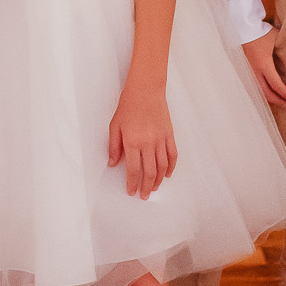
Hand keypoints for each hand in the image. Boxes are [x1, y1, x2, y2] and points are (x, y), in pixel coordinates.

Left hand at [108, 82, 176, 197]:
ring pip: (162, 166)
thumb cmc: (128, 106)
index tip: (131, 191)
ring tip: (153, 187)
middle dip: (146, 187)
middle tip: (143, 195)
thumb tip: (113, 164)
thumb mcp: (115, 125)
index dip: (132, 184)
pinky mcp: (170, 134)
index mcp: (132, 141)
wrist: (146, 89)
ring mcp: (161, 139)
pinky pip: (172, 155)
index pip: (133, 170)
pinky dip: (171, 167)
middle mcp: (148, 143)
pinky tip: (167, 174)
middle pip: (149, 172)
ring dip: (158, 180)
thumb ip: (114, 146)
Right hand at [244, 32, 285, 106]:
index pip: (276, 85)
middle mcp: (255, 71)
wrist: (244, 28)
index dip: (284, 93)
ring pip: (259, 90)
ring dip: (269, 97)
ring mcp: (249, 70)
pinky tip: (267, 92)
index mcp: (264, 65)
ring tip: (278, 100)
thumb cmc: (262, 32)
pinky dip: (262, 91)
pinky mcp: (246, 68)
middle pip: (266, 92)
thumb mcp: (277, 38)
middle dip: (277, 100)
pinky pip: (254, 85)